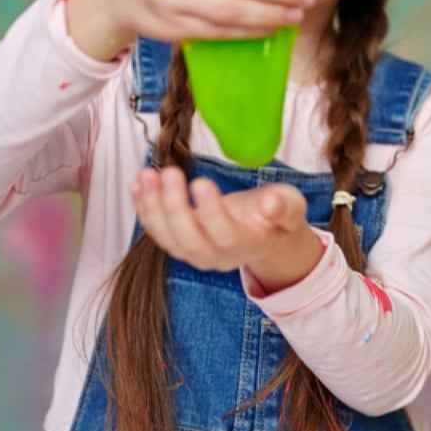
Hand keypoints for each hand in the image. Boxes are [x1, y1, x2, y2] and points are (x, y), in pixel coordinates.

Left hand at [131, 166, 324, 292]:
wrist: (266, 237)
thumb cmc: (279, 217)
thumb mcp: (292, 207)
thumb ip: (284, 206)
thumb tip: (271, 203)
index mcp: (249, 246)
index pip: (226, 235)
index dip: (212, 212)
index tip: (201, 181)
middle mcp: (219, 257)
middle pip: (191, 241)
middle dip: (175, 208)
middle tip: (169, 173)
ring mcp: (197, 254)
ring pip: (169, 239)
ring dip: (153, 207)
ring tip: (147, 175)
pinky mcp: (180, 244)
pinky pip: (158, 232)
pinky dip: (144, 209)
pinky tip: (137, 184)